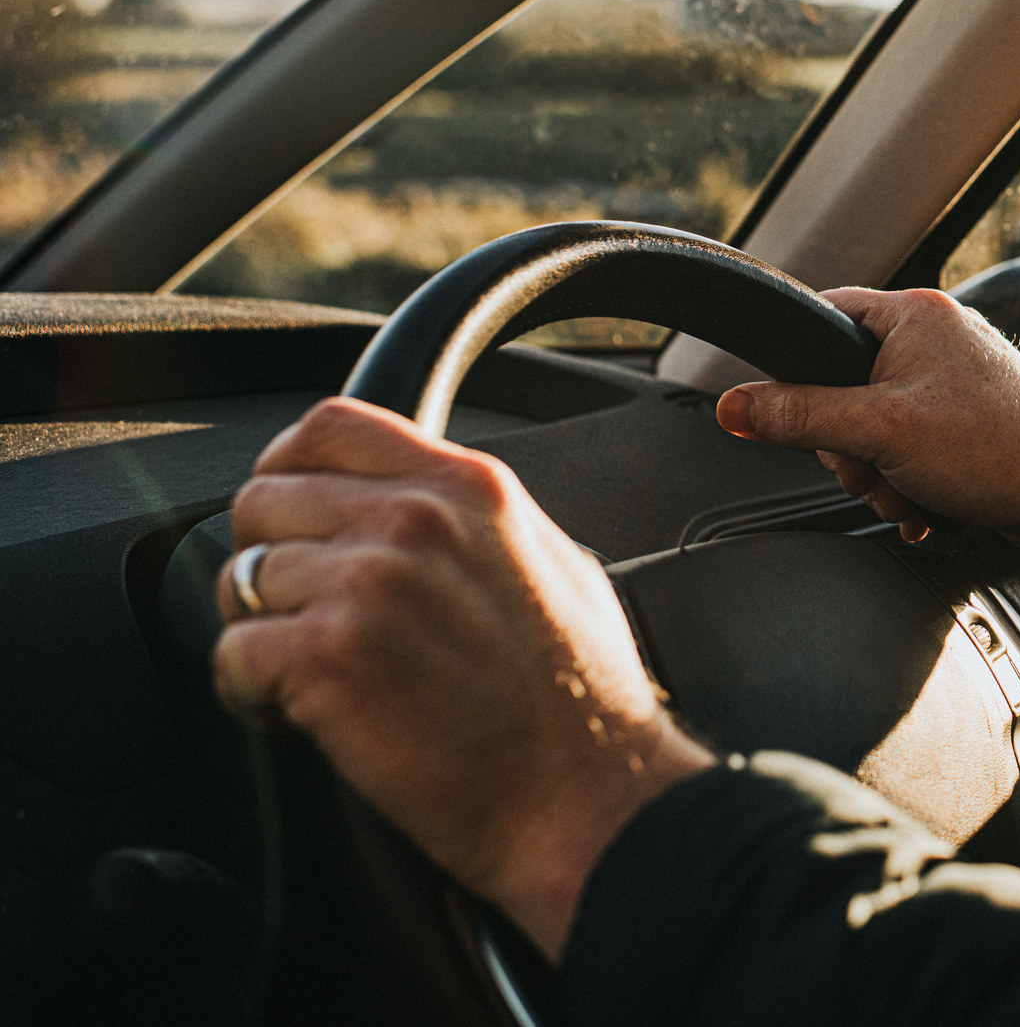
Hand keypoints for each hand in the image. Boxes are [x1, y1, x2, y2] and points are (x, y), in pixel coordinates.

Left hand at [212, 398, 714, 959]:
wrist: (587, 797)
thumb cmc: (583, 704)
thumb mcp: (555, 564)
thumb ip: (477, 522)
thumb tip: (420, 511)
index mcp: (471, 487)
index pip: (332, 425)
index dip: (288, 467)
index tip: (290, 513)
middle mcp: (415, 519)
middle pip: (265, 500)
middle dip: (270, 561)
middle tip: (306, 617)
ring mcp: (369, 583)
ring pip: (240, 580)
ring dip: (262, 633)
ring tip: (315, 676)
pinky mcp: (330, 657)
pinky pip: (231, 653)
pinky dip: (250, 693)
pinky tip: (301, 714)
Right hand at [715, 288, 1019, 586]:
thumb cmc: (995, 449)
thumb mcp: (876, 431)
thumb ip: (798, 416)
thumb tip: (736, 406)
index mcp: (916, 312)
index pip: (826, 314)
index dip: (800, 365)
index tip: (791, 406)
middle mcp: (938, 335)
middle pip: (845, 385)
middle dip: (851, 446)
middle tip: (873, 468)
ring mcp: (956, 378)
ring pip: (876, 424)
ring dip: (880, 472)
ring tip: (908, 492)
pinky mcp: (970, 418)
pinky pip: (911, 444)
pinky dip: (909, 480)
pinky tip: (924, 503)